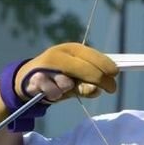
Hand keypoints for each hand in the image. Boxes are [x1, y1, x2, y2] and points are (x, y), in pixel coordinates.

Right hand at [0, 43, 118, 125]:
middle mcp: (60, 54)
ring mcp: (47, 65)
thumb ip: (87, 85)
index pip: (93, 56)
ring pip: (69, 83)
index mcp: (72, 50)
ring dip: (70, 89)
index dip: (107, 66)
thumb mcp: (76, 81)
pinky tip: (51, 91)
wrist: (27, 82)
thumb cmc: (58, 80)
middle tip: (111, 89)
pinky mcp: (36, 77)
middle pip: (86, 68)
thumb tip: (97, 90)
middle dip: (101, 80)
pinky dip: (56, 95)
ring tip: (63, 87)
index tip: (115, 76)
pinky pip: (55, 92)